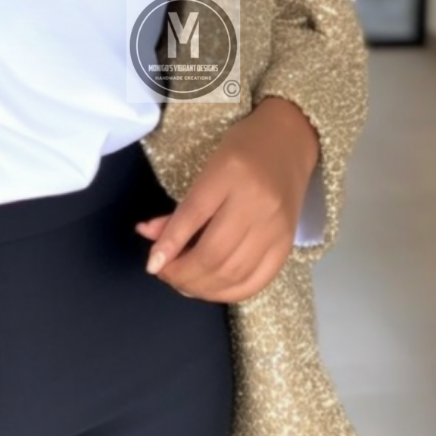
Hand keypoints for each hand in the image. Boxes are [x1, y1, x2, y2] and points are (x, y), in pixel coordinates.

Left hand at [133, 96, 319, 302]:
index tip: (152, 265)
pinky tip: (210, 289)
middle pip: (214, 253)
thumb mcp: (206, 169)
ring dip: (202, 287)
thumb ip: (181, 207)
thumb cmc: (242, 150)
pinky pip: (256, 281)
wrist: (289, 143)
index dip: (169, 245)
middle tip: (164, 274)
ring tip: (182, 283)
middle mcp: (255, 203)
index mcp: (229, 173)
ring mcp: (275, 227)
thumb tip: (147, 235)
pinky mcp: (287, 245)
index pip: (193, 215)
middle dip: (183, 273)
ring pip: (233, 273)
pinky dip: (229, 292)